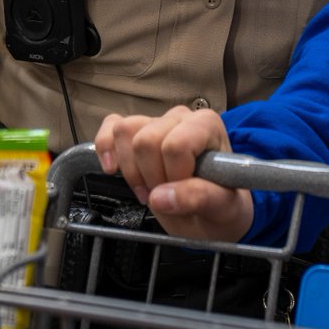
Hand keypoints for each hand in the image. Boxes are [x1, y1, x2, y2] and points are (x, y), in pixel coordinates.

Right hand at [95, 106, 253, 242]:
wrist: (213, 211)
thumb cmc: (221, 205)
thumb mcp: (222, 207)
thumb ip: (199, 197)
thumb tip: (160, 197)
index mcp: (207, 126)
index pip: (175, 145)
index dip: (173, 176)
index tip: (182, 193)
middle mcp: (183, 117)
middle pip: (145, 139)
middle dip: (151, 177)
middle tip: (166, 194)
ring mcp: (158, 121)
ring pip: (124, 131)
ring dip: (131, 170)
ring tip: (150, 188)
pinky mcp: (138, 131)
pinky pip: (111, 126)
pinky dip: (106, 148)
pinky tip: (113, 169)